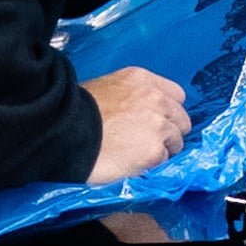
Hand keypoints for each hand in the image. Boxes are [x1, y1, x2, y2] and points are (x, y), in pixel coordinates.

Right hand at [82, 64, 192, 184]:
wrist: (63, 131)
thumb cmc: (75, 112)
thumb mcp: (106, 89)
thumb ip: (130, 98)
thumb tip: (138, 114)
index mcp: (143, 80)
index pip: (176, 96)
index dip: (167, 112)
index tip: (156, 122)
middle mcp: (156, 99)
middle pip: (181, 120)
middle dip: (168, 132)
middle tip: (146, 142)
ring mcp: (158, 125)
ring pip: (176, 142)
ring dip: (161, 150)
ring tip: (135, 154)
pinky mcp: (154, 151)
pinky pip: (163, 161)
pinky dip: (151, 165)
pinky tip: (131, 163)